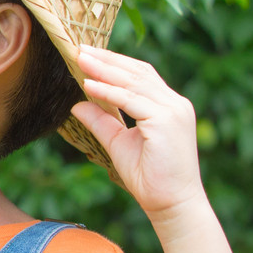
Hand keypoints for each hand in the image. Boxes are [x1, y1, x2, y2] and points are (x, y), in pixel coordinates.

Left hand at [72, 46, 206, 222]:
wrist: (171, 204)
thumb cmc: (149, 178)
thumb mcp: (118, 143)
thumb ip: (101, 122)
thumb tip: (76, 104)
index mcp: (168, 106)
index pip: (140, 75)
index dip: (114, 63)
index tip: (88, 54)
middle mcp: (175, 103)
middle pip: (138, 72)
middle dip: (107, 59)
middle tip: (79, 48)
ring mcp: (174, 110)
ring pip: (134, 82)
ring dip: (105, 69)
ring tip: (80, 59)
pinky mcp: (167, 121)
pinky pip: (132, 100)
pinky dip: (108, 92)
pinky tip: (88, 85)